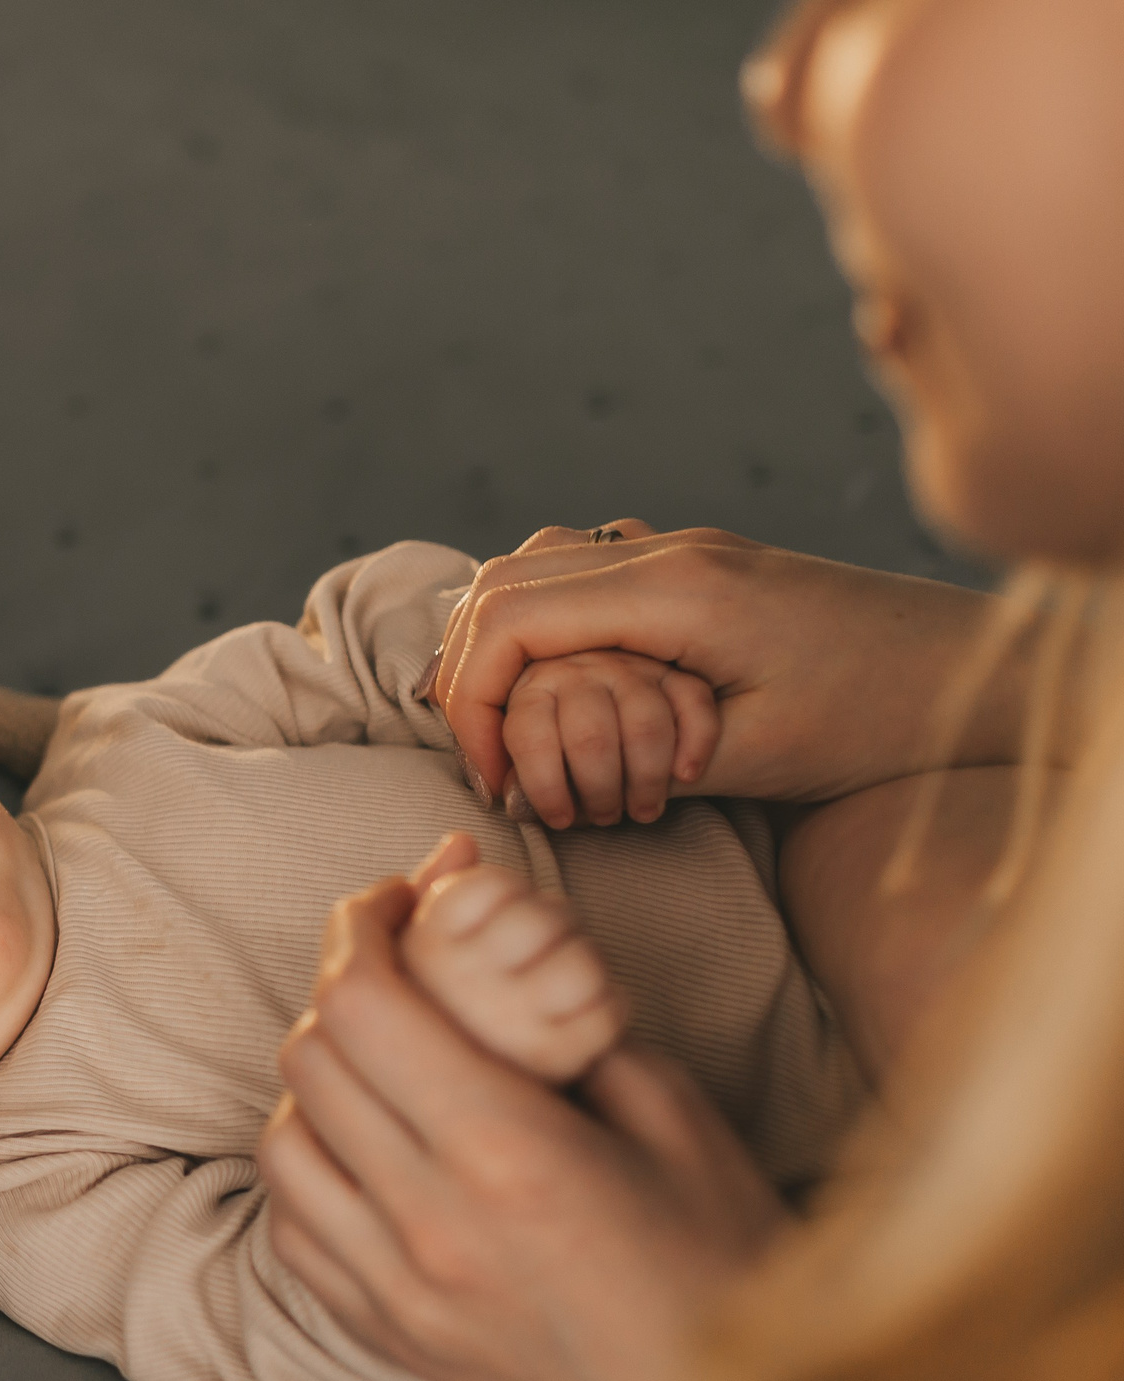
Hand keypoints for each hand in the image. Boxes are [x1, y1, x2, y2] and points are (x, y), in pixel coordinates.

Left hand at [258, 869, 784, 1380]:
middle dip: (343, 985)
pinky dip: (309, 1170)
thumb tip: (493, 946)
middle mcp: (430, 1223)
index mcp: (505, 1151)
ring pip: (281, 1143)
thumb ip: (570, 1022)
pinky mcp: (386, 1336)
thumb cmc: (720, 1256)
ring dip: (315, 1082)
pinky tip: (361, 1148)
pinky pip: (293, 1230)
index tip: (395, 900)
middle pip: (311, 1060)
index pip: (365, 1004)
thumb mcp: (671, 1109)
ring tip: (377, 1059)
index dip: (363, 927)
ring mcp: (397, 1291)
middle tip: (394, 961)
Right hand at [400, 833, 627, 1081]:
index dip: (508, 898)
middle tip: (530, 962)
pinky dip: (608, 1009)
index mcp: (416, 955)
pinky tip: (579, 1029)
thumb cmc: (442, 1022)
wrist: (472, 1121)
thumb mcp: (413, 952)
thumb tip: (462, 841)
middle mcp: (455, 988)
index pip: (491, 884)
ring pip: (582, 959)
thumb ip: (433, 889)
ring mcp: (505, 1026)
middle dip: (548, 928)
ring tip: (555, 994)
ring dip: (581, 967)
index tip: (492, 932)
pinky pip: (610, 1005)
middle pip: (542, 914)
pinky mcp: (557, 1063)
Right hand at [429, 522, 1013, 820]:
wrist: (970, 668)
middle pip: (499, 583)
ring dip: (493, 644)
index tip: (492, 777)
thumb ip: (635, 744)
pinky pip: (575, 572)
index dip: (472, 702)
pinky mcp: (694, 565)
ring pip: (529, 567)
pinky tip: (545, 682)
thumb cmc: (876, 719)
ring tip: (500, 725)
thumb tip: (534, 766)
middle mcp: (666, 551)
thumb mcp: (752, 755)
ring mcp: (679, 548)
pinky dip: (534, 624)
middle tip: (482, 760)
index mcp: (675, 590)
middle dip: (466, 676)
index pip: (508, 619)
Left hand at [502, 647, 719, 826]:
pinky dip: (695, 744)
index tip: (559, 819)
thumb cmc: (560, 738)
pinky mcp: (677, 671)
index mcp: (533, 686)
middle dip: (599, 791)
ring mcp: (632, 665)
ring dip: (647, 779)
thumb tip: (516, 804)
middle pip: (592, 738)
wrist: (607, 693)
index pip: (530, 735)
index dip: (544, 787)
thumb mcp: (530, 753)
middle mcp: (580, 667)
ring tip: (644, 809)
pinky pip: (694, 703)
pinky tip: (686, 776)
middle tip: (606, 816)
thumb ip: (524, 776)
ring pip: (646, 726)